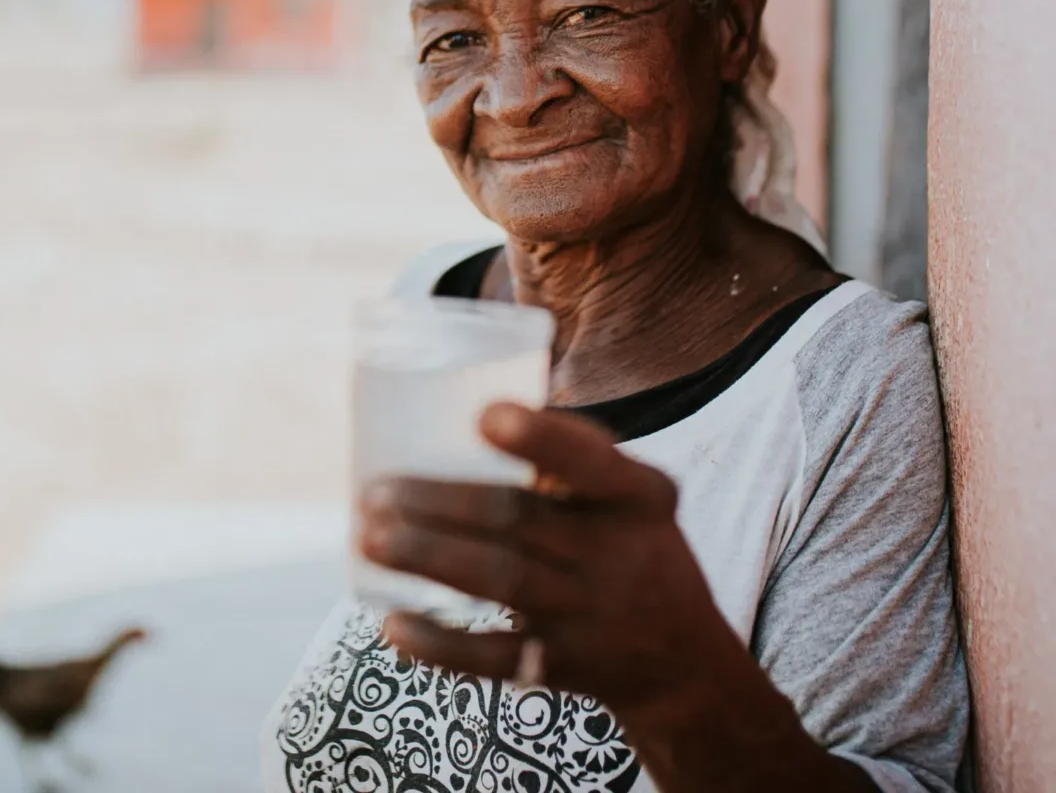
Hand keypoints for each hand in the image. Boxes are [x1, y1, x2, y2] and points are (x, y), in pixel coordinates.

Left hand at [356, 402, 871, 792]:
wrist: (684, 665)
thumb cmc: (638, 551)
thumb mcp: (636, 498)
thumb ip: (576, 455)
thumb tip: (487, 389)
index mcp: (639, 497)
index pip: (593, 463)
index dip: (541, 439)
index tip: (486, 415)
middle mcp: (617, 553)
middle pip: (521, 522)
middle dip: (442, 504)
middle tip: (378, 491)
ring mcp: (589, 613)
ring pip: (500, 581)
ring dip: (429, 558)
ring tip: (370, 538)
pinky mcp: (561, 666)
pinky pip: (495, 656)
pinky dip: (440, 643)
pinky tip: (394, 622)